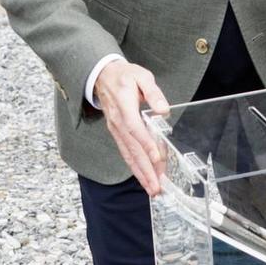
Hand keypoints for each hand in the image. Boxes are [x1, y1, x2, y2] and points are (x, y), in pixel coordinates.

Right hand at [94, 60, 170, 195]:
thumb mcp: (142, 76)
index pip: (135, 128)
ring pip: (128, 155)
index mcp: (124, 106)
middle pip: (132, 149)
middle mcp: (118, 122)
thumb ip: (153, 93)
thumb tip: (163, 110)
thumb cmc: (124, 75)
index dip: (146, 144)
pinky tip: (143, 177)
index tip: (157, 159)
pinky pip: (125, 153)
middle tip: (156, 186)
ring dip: (140, 173)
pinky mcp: (116, 133)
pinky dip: (134, 167)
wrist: (102, 75)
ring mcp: (116, 130)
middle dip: (145, 169)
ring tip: (152, 188)